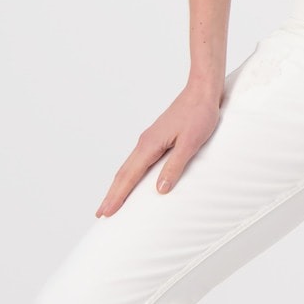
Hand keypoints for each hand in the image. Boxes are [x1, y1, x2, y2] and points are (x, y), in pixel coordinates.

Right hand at [95, 78, 223, 216]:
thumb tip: (160, 189)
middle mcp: (145, 142)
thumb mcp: (190, 143)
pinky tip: (132, 180)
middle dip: (111, 194)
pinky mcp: (157, 138)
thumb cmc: (200, 114)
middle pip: (123, 173)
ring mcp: (149, 139)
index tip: (106, 212)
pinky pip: (138, 161)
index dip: (117, 196)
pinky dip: (130, 174)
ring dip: (119, 185)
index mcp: (150, 144)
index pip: (129, 176)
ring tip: (112, 201)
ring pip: (128, 167)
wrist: (202, 90)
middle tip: (101, 213)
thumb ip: (175, 166)